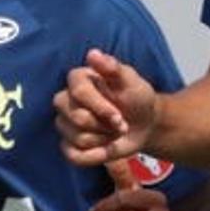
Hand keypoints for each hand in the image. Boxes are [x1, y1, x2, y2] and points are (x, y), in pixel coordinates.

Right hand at [54, 49, 160, 166]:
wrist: (145, 124)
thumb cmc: (136, 98)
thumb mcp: (131, 81)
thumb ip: (113, 68)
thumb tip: (93, 54)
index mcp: (78, 79)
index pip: (79, 93)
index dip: (101, 108)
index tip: (119, 115)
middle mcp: (65, 100)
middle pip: (76, 118)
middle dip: (105, 126)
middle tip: (121, 124)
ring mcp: (64, 123)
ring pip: (77, 139)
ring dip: (104, 140)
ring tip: (114, 133)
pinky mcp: (68, 145)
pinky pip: (74, 156)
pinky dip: (95, 156)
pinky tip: (106, 148)